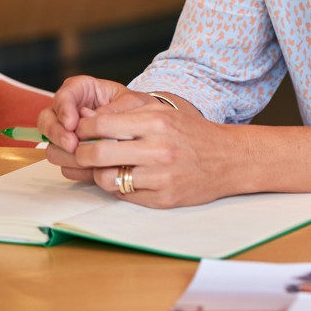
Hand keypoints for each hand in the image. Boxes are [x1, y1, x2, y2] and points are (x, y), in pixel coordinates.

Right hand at [37, 76, 153, 163]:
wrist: (147, 127)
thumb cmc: (137, 108)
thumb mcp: (131, 104)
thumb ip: (112, 110)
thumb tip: (92, 118)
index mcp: (81, 89)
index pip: (63, 96)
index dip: (63, 110)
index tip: (72, 124)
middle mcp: (68, 110)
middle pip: (47, 120)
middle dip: (58, 134)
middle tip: (72, 145)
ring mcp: (67, 132)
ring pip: (50, 144)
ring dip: (65, 153)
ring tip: (84, 158)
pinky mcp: (71, 152)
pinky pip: (62, 162)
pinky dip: (74, 166)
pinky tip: (90, 168)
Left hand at [43, 93, 234, 207]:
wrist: (229, 158)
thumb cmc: (192, 133)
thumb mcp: (164, 112)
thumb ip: (127, 113)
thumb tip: (87, 120)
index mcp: (157, 122)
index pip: (100, 124)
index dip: (82, 129)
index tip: (81, 132)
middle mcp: (158, 149)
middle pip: (96, 153)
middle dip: (82, 153)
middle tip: (84, 153)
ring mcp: (161, 176)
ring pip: (105, 179)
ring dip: (100, 173)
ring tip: (109, 167)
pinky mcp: (163, 198)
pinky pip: (124, 195)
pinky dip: (120, 187)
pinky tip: (130, 177)